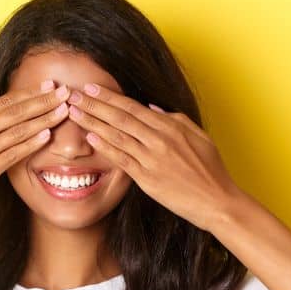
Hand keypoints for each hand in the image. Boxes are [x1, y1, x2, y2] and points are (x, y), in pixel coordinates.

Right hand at [0, 81, 71, 217]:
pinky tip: (47, 135)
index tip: (49, 86)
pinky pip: (13, 154)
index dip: (30, 93)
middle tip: (67, 92)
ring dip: (45, 119)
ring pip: (20, 131)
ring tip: (65, 110)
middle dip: (45, 101)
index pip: (5, 101)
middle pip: (18, 112)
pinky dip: (31, 143)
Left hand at [64, 83, 242, 231]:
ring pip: (116, 135)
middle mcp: (160, 140)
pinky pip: (122, 159)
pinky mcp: (148, 179)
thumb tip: (151, 108)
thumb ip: (176, 120)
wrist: (218, 201)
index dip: (110, 96)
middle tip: (73, 94)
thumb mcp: (200, 137)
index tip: (91, 88)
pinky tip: (90, 137)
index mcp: (172, 127)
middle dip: (94, 104)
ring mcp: (152, 159)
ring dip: (92, 121)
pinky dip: (105, 147)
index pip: (133, 107)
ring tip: (73, 112)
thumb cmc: (211, 171)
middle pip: (120, 117)